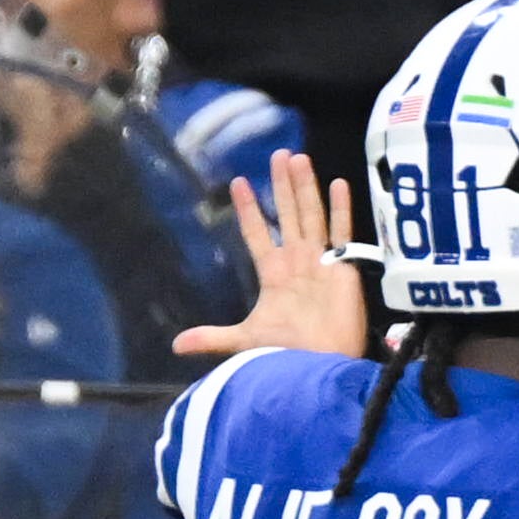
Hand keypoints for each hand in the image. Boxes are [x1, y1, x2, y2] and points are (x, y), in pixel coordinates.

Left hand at [175, 152, 366, 359]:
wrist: (320, 363)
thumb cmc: (287, 352)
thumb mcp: (244, 341)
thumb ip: (213, 336)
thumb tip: (175, 345)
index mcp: (274, 274)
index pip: (257, 232)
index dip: (249, 209)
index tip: (239, 182)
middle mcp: (297, 261)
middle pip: (287, 213)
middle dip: (282, 185)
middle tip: (279, 154)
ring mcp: (321, 261)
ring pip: (311, 214)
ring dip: (305, 186)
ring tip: (298, 157)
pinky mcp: (343, 266)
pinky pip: (342, 231)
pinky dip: (341, 208)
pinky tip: (337, 183)